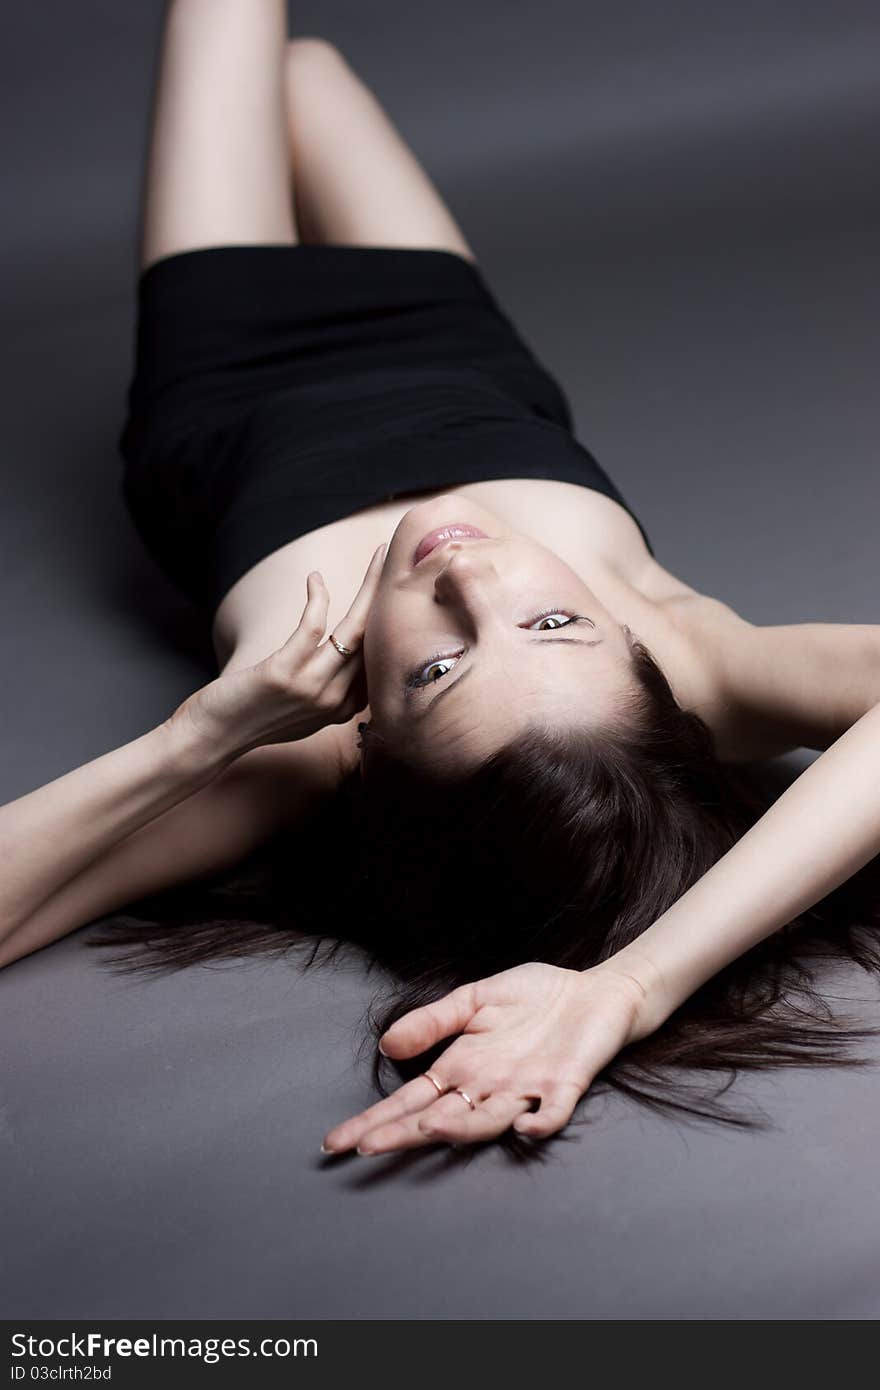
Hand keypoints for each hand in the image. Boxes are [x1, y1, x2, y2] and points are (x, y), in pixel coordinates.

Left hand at [169, 544, 385, 757]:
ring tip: (379, 556)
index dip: (395, 622)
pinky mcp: (284, 675)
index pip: (383, 661)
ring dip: (370, 588)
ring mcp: (312, 689)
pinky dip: (318, 597)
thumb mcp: (302, 712)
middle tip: (399, 562)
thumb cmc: (251, 718)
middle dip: (391, 597)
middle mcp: (335, 701)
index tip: (400, 592)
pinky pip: (312, 627)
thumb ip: (329, 691)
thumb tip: (344, 661)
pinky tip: (315, 578)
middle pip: (377, 640)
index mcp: (344, 709)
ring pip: (355, 629)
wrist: (211, 739)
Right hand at [321, 960, 650, 1155]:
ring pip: (487, 1121)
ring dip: (460, 1128)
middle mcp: (488, 1087)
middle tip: (365, 1149)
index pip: (410, 1101)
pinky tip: (522, 1127)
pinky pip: (550, 1113)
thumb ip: (433, 1021)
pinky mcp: (564, 1087)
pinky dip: (538, 1123)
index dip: (376, 1120)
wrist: (595, 992)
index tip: (338, 1140)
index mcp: (463, 1067)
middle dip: (401, 1134)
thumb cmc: (535, 998)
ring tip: (427, 1129)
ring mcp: (526, 1090)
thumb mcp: (474, 999)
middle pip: (438, 1118)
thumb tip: (387, 1044)